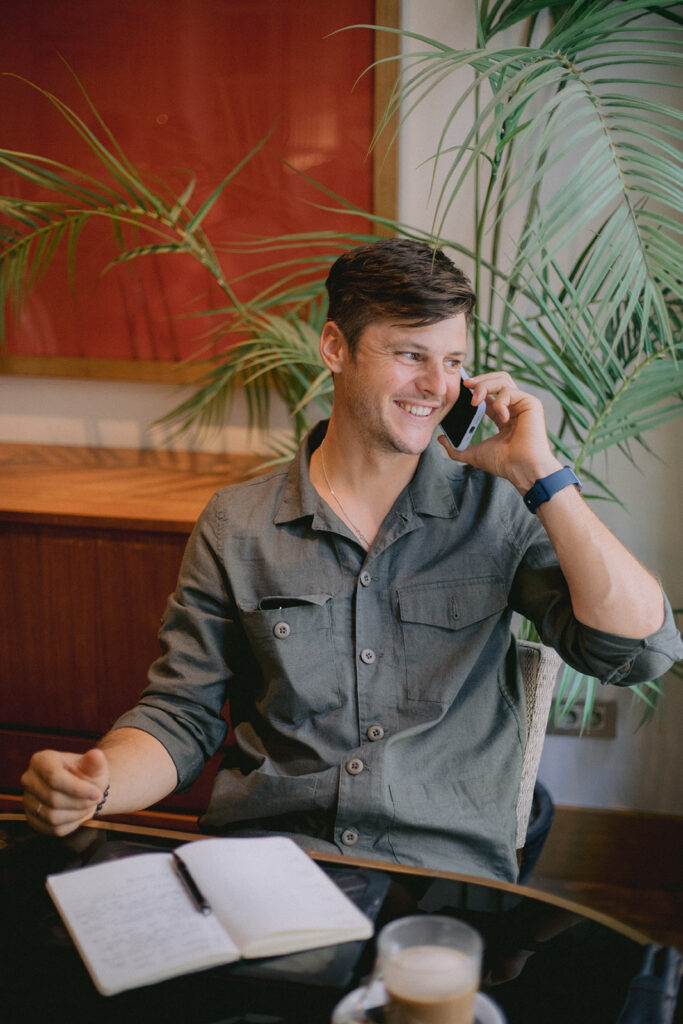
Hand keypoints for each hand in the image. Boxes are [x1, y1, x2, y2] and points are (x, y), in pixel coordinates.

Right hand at [21, 748, 109, 836]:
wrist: (83, 788)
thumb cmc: (88, 774)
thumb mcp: (94, 767)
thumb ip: (94, 762)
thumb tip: (96, 755)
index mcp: (41, 760)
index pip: (54, 778)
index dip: (78, 789)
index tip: (97, 794)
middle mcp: (29, 779)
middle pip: (53, 799)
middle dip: (80, 803)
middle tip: (95, 799)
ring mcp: (27, 800)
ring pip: (52, 816)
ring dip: (76, 814)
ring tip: (88, 805)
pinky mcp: (32, 818)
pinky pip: (52, 829)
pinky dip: (71, 824)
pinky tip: (78, 813)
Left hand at [438, 371, 560, 491]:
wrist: (522, 470)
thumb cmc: (505, 464)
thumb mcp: (474, 454)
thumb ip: (456, 448)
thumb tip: (440, 439)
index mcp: (502, 416)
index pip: (488, 393)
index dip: (474, 387)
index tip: (460, 386)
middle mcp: (514, 407)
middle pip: (497, 379)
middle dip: (480, 379)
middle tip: (464, 384)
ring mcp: (523, 404)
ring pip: (503, 379)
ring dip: (485, 385)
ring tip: (475, 400)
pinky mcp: (531, 403)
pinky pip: (510, 391)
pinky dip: (500, 401)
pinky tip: (500, 417)